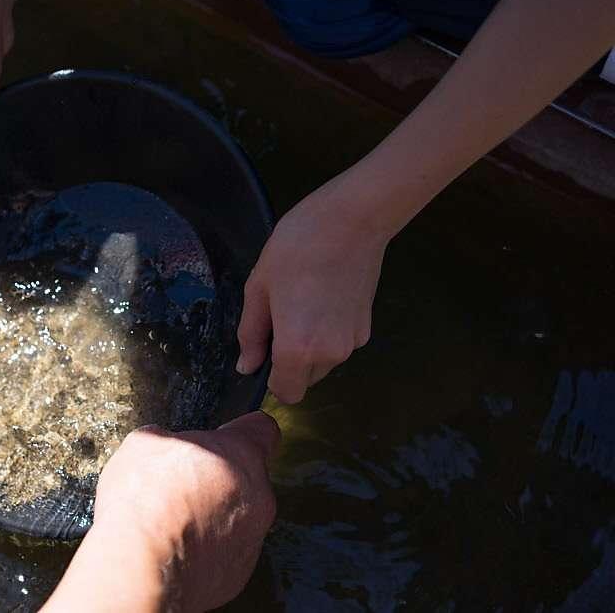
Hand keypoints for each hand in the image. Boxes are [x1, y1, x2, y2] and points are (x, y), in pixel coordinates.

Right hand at [44, 412, 278, 611]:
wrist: (139, 569)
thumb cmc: (145, 501)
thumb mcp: (145, 444)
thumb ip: (169, 441)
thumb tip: (165, 447)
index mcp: (242, 455)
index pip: (263, 429)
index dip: (242, 430)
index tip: (227, 435)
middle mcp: (259, 497)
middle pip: (246, 479)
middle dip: (217, 480)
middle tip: (179, 487)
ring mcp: (252, 540)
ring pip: (236, 520)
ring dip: (211, 518)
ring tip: (170, 525)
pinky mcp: (238, 576)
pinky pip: (225, 554)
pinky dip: (204, 551)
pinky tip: (173, 551)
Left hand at [236, 186, 388, 403]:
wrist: (351, 221)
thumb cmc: (297, 248)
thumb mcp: (259, 289)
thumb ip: (251, 334)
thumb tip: (247, 366)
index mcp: (298, 349)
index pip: (286, 393)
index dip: (271, 378)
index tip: (265, 350)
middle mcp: (330, 354)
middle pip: (304, 379)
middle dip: (289, 360)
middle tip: (281, 315)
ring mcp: (353, 342)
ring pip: (322, 362)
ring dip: (309, 346)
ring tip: (302, 301)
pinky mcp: (366, 327)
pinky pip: (339, 344)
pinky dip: (328, 332)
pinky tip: (323, 297)